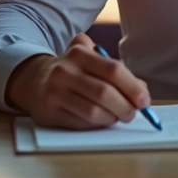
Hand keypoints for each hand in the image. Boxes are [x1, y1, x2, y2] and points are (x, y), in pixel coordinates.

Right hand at [5, 33, 150, 129]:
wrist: (32, 79)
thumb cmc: (72, 71)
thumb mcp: (90, 59)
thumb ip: (116, 71)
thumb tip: (142, 91)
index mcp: (79, 53)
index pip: (113, 70)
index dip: (133, 87)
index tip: (144, 100)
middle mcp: (65, 71)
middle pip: (105, 93)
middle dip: (125, 107)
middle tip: (133, 113)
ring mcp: (55, 92)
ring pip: (93, 112)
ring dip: (112, 118)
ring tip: (118, 117)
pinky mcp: (49, 111)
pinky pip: (81, 123)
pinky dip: (97, 125)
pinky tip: (101, 120)